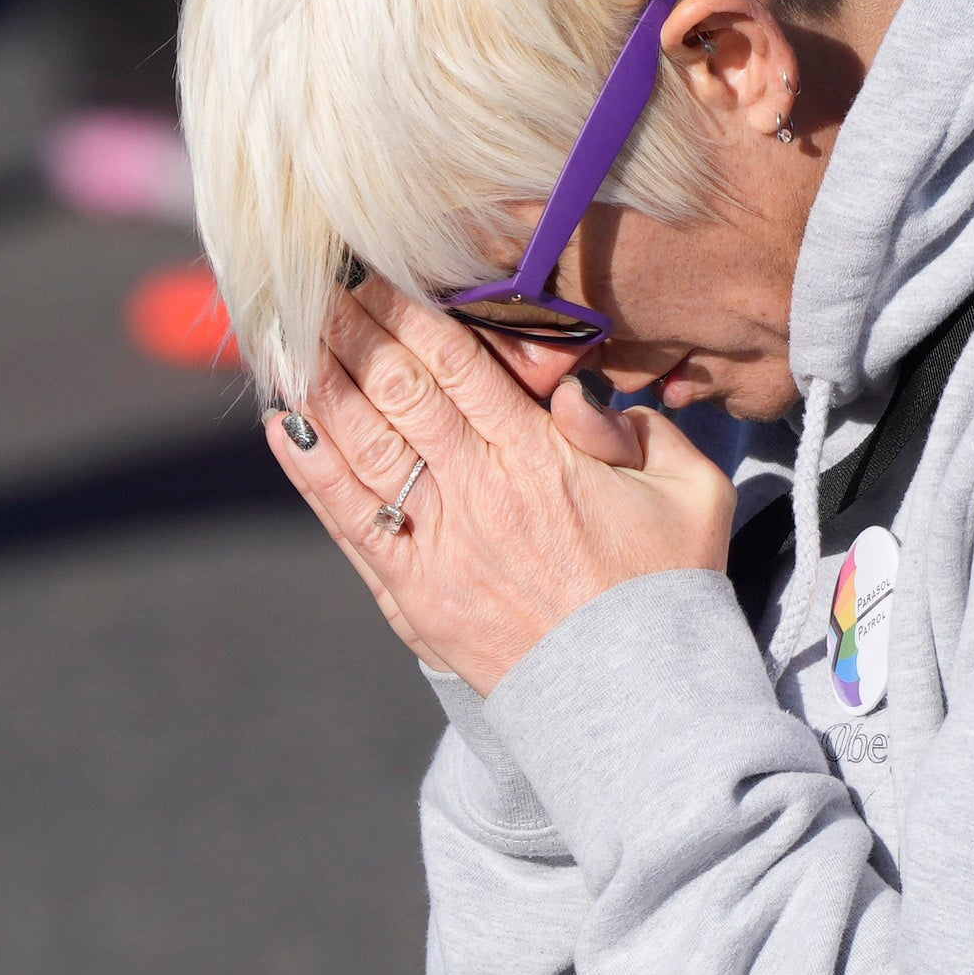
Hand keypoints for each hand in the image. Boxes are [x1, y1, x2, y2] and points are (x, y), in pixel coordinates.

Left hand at [265, 277, 737, 691]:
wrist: (632, 700)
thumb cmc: (668, 588)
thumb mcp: (689, 490)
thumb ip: (637, 426)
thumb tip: (574, 390)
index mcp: (543, 458)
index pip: (461, 366)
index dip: (412, 314)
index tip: (379, 274)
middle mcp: (481, 492)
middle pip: (401, 393)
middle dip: (355, 332)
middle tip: (317, 285)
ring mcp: (440, 544)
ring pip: (364, 447)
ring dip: (321, 386)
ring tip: (287, 335)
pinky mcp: (412, 592)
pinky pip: (349, 519)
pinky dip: (311, 471)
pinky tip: (284, 426)